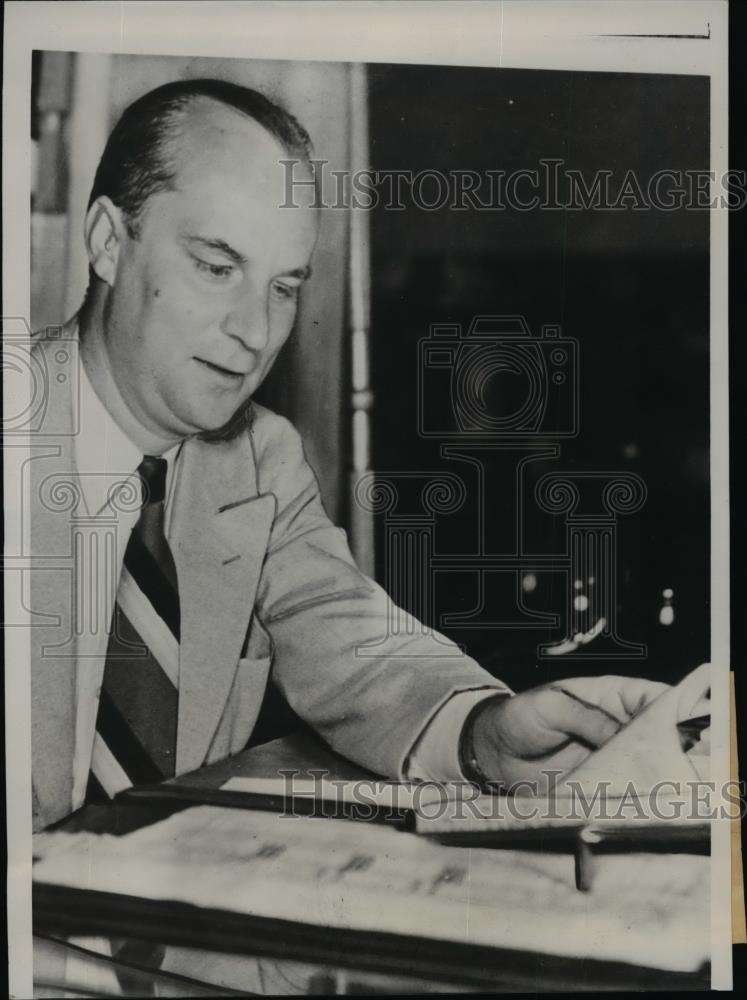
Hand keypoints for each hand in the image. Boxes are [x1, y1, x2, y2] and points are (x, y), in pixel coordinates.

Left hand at [468, 675, 669, 790]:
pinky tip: (639, 801)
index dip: (669, 707)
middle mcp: (616, 723)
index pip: (649, 695)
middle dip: (667, 745)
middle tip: (672, 762)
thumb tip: (621, 734)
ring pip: (645, 761)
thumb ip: (585, 717)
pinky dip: (634, 793)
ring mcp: (611, 753)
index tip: (680, 726)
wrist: (492, 752)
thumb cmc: (518, 716)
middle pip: (655, 732)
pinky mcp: (602, 780)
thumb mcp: (549, 707)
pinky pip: (626, 785)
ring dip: (653, 772)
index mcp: (607, 695)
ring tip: (659, 785)